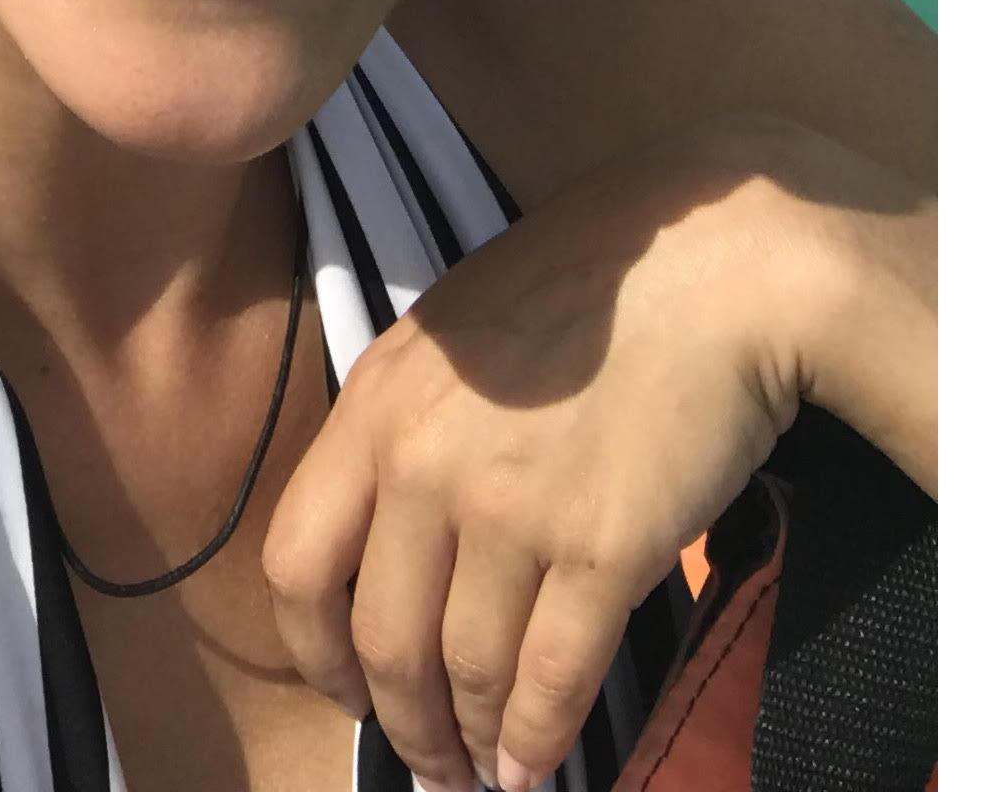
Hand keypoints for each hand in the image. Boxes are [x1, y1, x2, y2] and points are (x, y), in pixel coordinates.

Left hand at [263, 127, 850, 791]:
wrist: (711, 263)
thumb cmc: (586, 293)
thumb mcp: (453, 343)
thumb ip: (406, 431)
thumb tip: (391, 548)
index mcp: (375, 402)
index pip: (295, 560)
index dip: (315, 651)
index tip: (347, 690)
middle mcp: (422, 461)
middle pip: (380, 640)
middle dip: (404, 723)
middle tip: (430, 761)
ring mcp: (509, 506)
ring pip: (467, 672)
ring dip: (474, 744)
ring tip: (488, 770)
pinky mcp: (600, 545)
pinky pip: (550, 677)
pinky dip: (538, 740)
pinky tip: (540, 766)